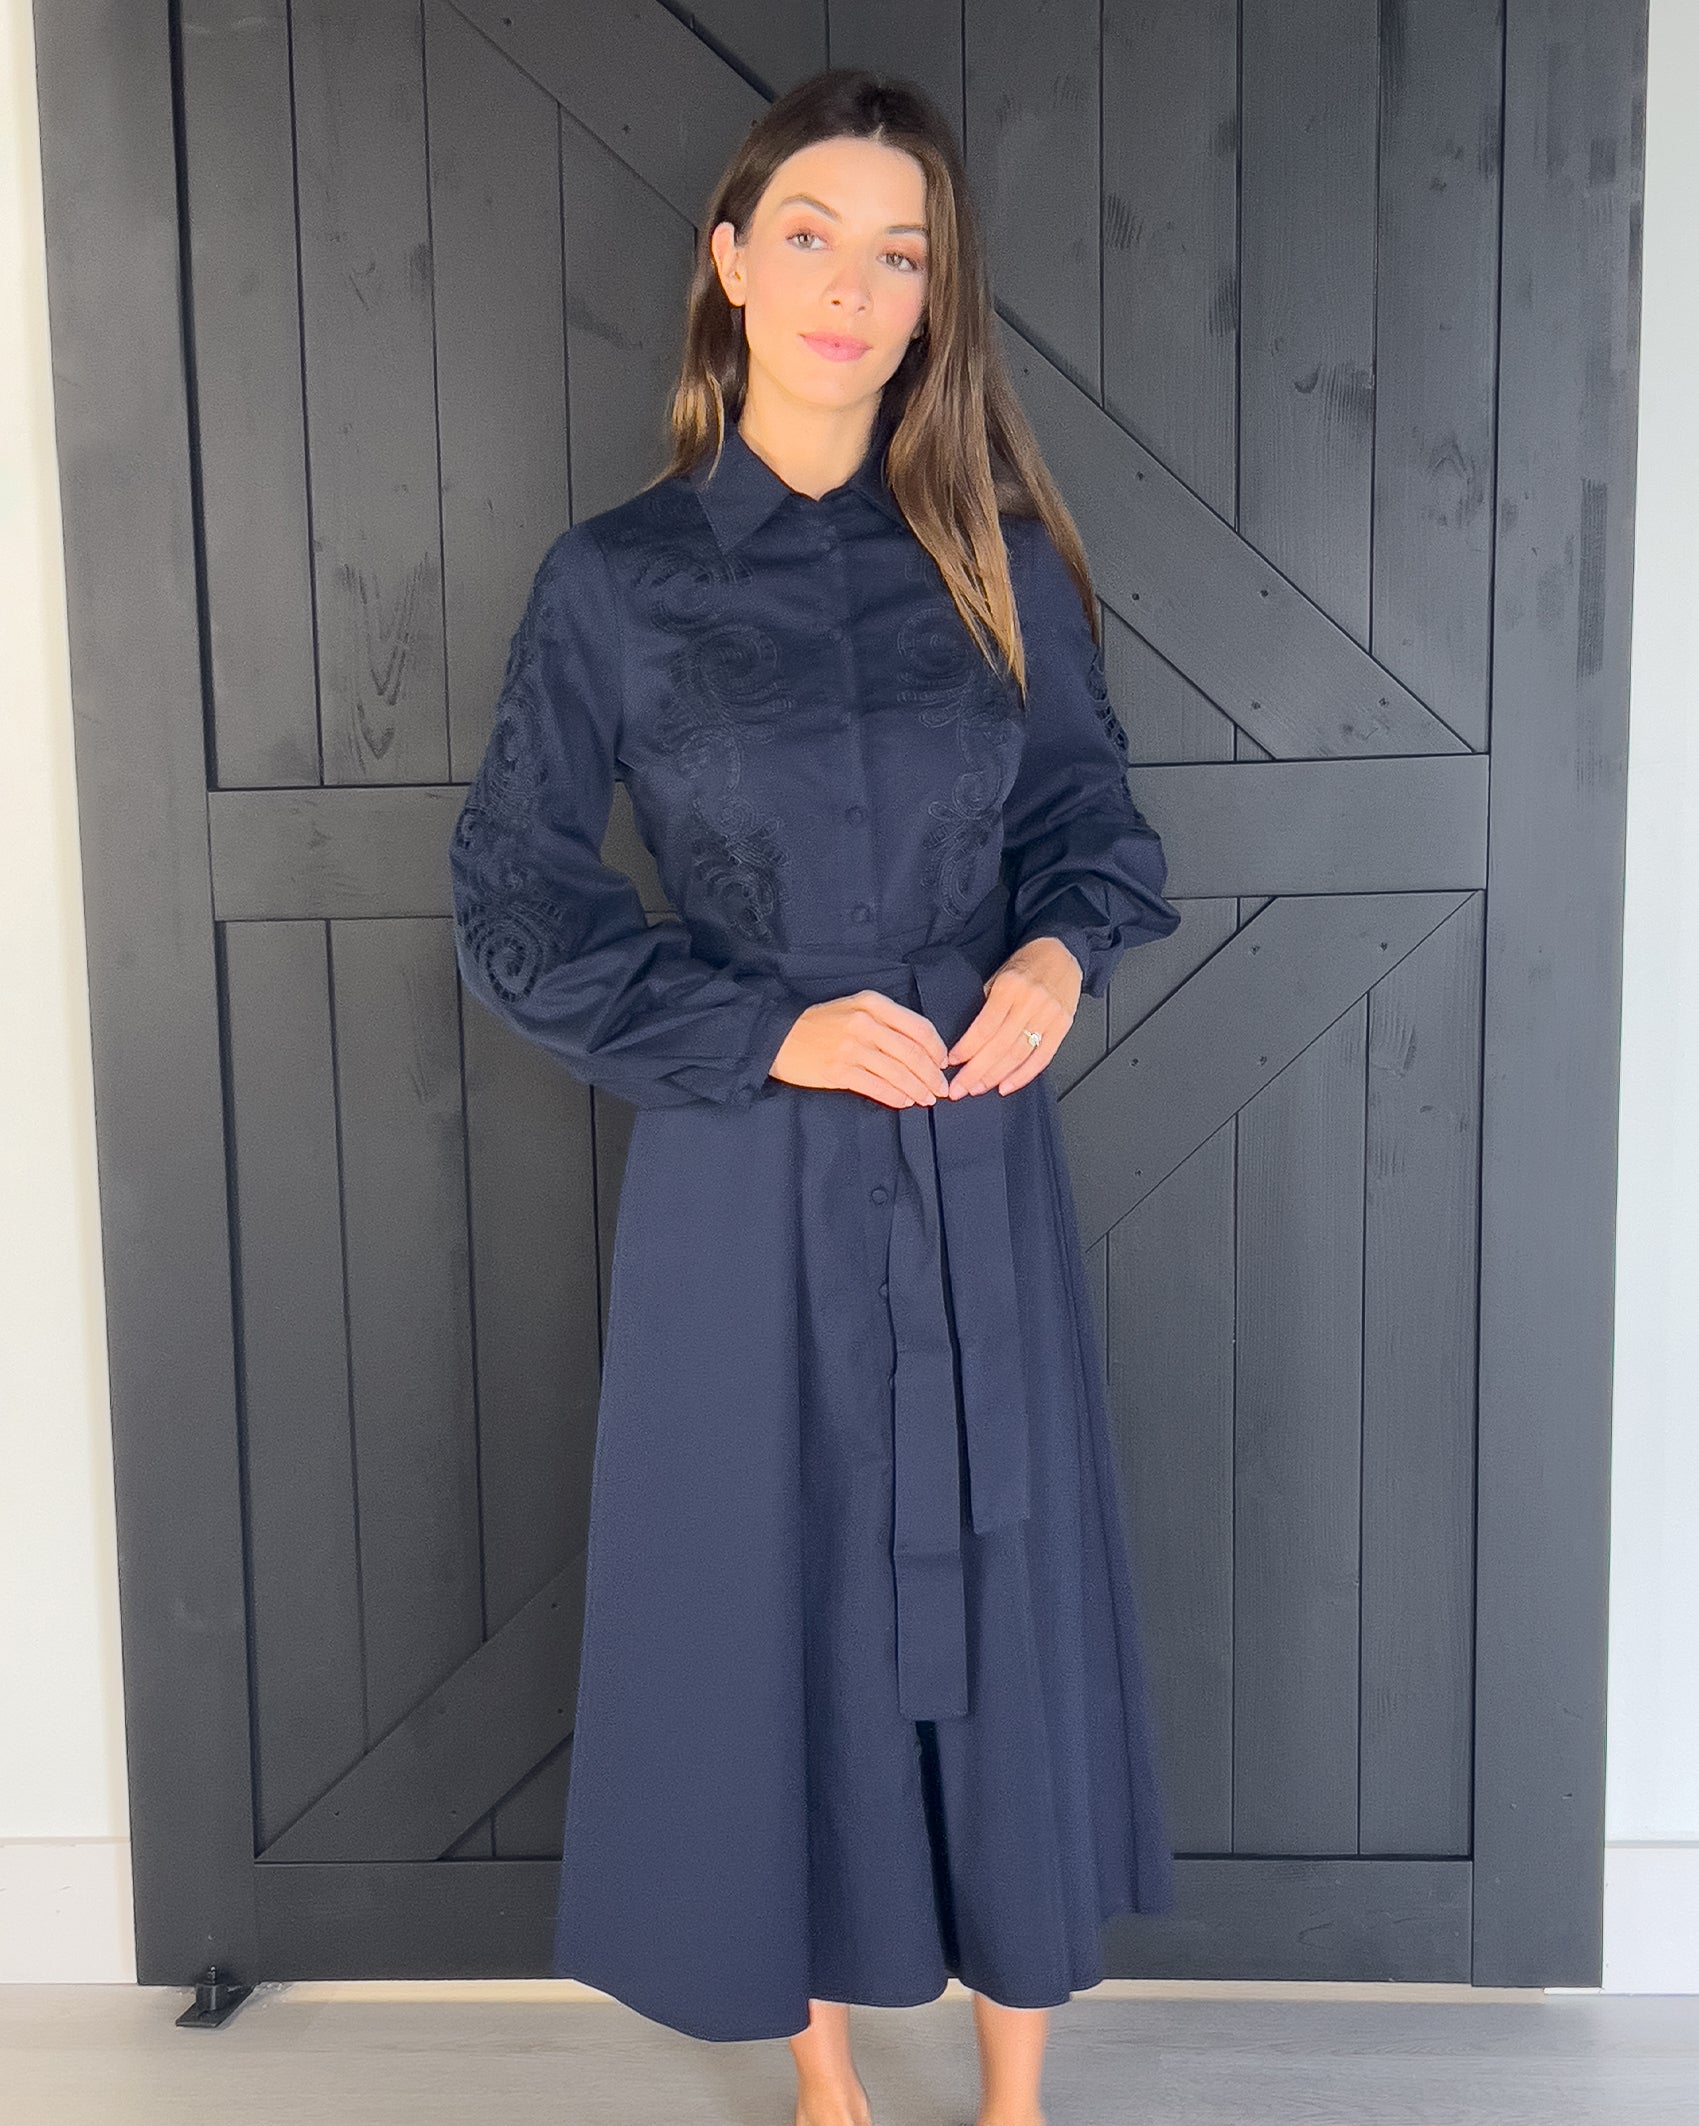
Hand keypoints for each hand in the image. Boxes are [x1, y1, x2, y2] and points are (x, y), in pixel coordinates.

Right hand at [769, 990, 951, 1108]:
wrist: (779, 1037)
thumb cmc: (822, 1025)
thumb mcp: (855, 1009)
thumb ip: (886, 1022)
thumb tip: (922, 1050)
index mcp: (872, 1003)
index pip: (918, 1027)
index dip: (937, 1049)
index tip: (943, 1064)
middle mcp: (864, 1023)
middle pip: (912, 1053)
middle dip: (931, 1076)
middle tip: (941, 1090)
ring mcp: (851, 1048)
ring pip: (897, 1073)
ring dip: (917, 1089)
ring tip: (926, 1099)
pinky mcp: (839, 1071)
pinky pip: (877, 1087)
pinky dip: (895, 1096)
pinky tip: (904, 1101)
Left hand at [943, 936, 1081, 1097]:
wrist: (1062, 952)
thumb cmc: (1026, 965)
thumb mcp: (999, 975)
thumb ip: (987, 1006)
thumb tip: (968, 1041)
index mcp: (1010, 987)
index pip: (985, 1026)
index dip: (967, 1048)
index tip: (952, 1062)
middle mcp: (1030, 1002)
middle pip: (1000, 1045)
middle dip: (976, 1071)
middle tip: (958, 1088)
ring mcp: (1049, 1016)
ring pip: (1018, 1054)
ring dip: (995, 1076)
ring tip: (976, 1088)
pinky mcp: (1062, 1027)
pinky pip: (1042, 1058)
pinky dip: (1023, 1075)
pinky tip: (1006, 1086)